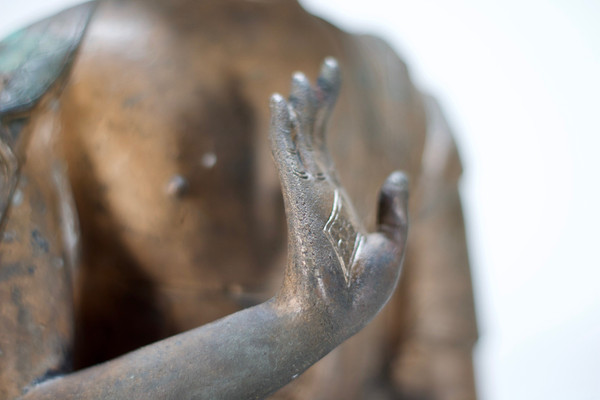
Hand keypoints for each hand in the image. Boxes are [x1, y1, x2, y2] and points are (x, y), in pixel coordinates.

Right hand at [270, 58, 409, 336]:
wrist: (334, 322)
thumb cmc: (357, 294)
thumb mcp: (390, 248)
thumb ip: (393, 210)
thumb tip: (399, 174)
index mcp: (336, 199)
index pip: (326, 145)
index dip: (326, 111)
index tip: (328, 80)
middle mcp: (319, 192)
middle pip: (313, 135)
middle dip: (315, 101)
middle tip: (316, 69)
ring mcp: (308, 197)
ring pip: (301, 141)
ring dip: (299, 109)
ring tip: (298, 80)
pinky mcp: (302, 204)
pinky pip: (291, 159)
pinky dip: (285, 131)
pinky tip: (283, 104)